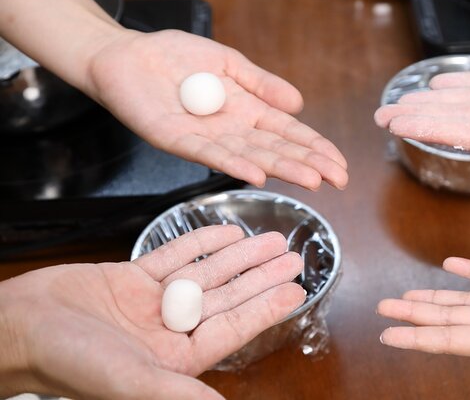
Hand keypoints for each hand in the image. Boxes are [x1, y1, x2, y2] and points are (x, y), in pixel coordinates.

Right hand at [0, 226, 304, 398]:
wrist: (19, 328)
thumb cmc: (70, 362)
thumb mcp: (134, 379)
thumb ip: (182, 392)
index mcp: (176, 358)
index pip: (234, 328)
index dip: (266, 307)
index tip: (296, 289)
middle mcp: (169, 330)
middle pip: (227, 297)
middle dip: (260, 276)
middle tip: (293, 256)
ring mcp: (151, 303)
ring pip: (206, 273)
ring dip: (238, 255)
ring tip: (271, 239)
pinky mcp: (131, 279)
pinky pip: (174, 256)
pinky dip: (199, 242)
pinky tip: (226, 231)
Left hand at [86, 28, 347, 190]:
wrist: (127, 55)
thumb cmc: (175, 56)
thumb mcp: (228, 62)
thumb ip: (261, 83)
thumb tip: (297, 104)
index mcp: (246, 111)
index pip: (288, 133)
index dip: (315, 148)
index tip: (340, 164)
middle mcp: (230, 130)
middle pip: (276, 150)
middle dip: (308, 164)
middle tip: (337, 180)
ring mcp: (205, 138)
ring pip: (250, 157)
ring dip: (281, 169)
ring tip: (310, 180)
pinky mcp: (175, 139)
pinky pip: (208, 155)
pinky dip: (233, 165)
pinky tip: (256, 175)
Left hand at [377, 257, 469, 399]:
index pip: (447, 339)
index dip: (415, 336)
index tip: (387, 335)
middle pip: (444, 316)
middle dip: (412, 313)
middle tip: (382, 308)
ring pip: (460, 296)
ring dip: (432, 294)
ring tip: (405, 293)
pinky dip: (469, 267)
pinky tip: (450, 264)